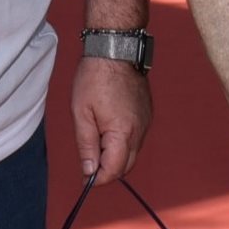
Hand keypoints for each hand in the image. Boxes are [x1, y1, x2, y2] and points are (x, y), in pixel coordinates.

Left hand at [71, 56, 150, 185]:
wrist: (115, 49)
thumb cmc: (94, 78)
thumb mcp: (81, 113)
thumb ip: (86, 145)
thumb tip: (89, 172)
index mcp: (123, 132)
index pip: (114, 170)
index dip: (98, 179)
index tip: (85, 180)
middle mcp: (139, 130)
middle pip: (126, 165)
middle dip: (108, 170)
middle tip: (89, 163)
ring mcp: (146, 121)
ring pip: (132, 152)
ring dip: (116, 155)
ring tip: (96, 139)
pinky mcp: (147, 113)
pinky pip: (137, 137)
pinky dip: (123, 141)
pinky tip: (108, 128)